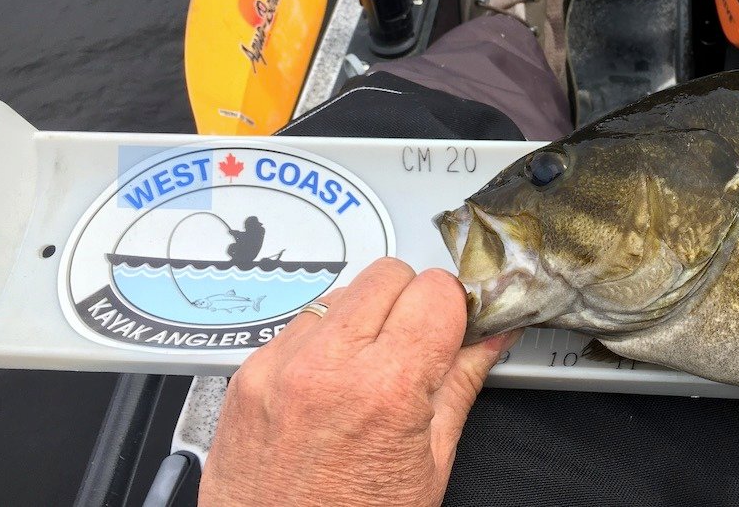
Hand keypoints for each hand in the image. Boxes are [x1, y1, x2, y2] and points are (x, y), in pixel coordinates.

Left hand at [200, 258, 518, 505]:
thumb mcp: (430, 463)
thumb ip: (462, 386)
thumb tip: (489, 341)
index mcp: (385, 388)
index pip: (437, 290)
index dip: (454, 309)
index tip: (455, 329)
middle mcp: (326, 367)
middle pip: (389, 274)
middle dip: (412, 303)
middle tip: (417, 348)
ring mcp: (279, 366)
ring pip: (343, 290)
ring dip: (367, 317)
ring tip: (372, 371)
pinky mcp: (248, 374)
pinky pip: (300, 323)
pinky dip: (325, 340)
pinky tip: (334, 382)